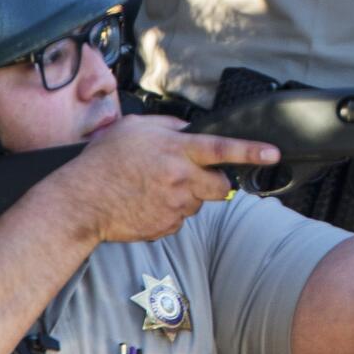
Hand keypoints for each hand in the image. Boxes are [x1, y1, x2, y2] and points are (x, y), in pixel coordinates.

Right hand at [50, 115, 279, 243]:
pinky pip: (178, 220)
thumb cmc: (103, 161)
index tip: (273, 153)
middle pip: (221, 187)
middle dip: (214, 183)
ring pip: (198, 203)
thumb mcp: (135, 127)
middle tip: (190, 177)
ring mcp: (175, 206)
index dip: (252, 151)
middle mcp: (181, 178)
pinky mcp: (165, 227)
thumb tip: (187, 129)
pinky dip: (168, 213)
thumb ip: (168, 126)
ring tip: (154, 188)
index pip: (224, 149)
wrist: (80, 201)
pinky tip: (146, 203)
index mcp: (177, 150)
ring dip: (186, 196)